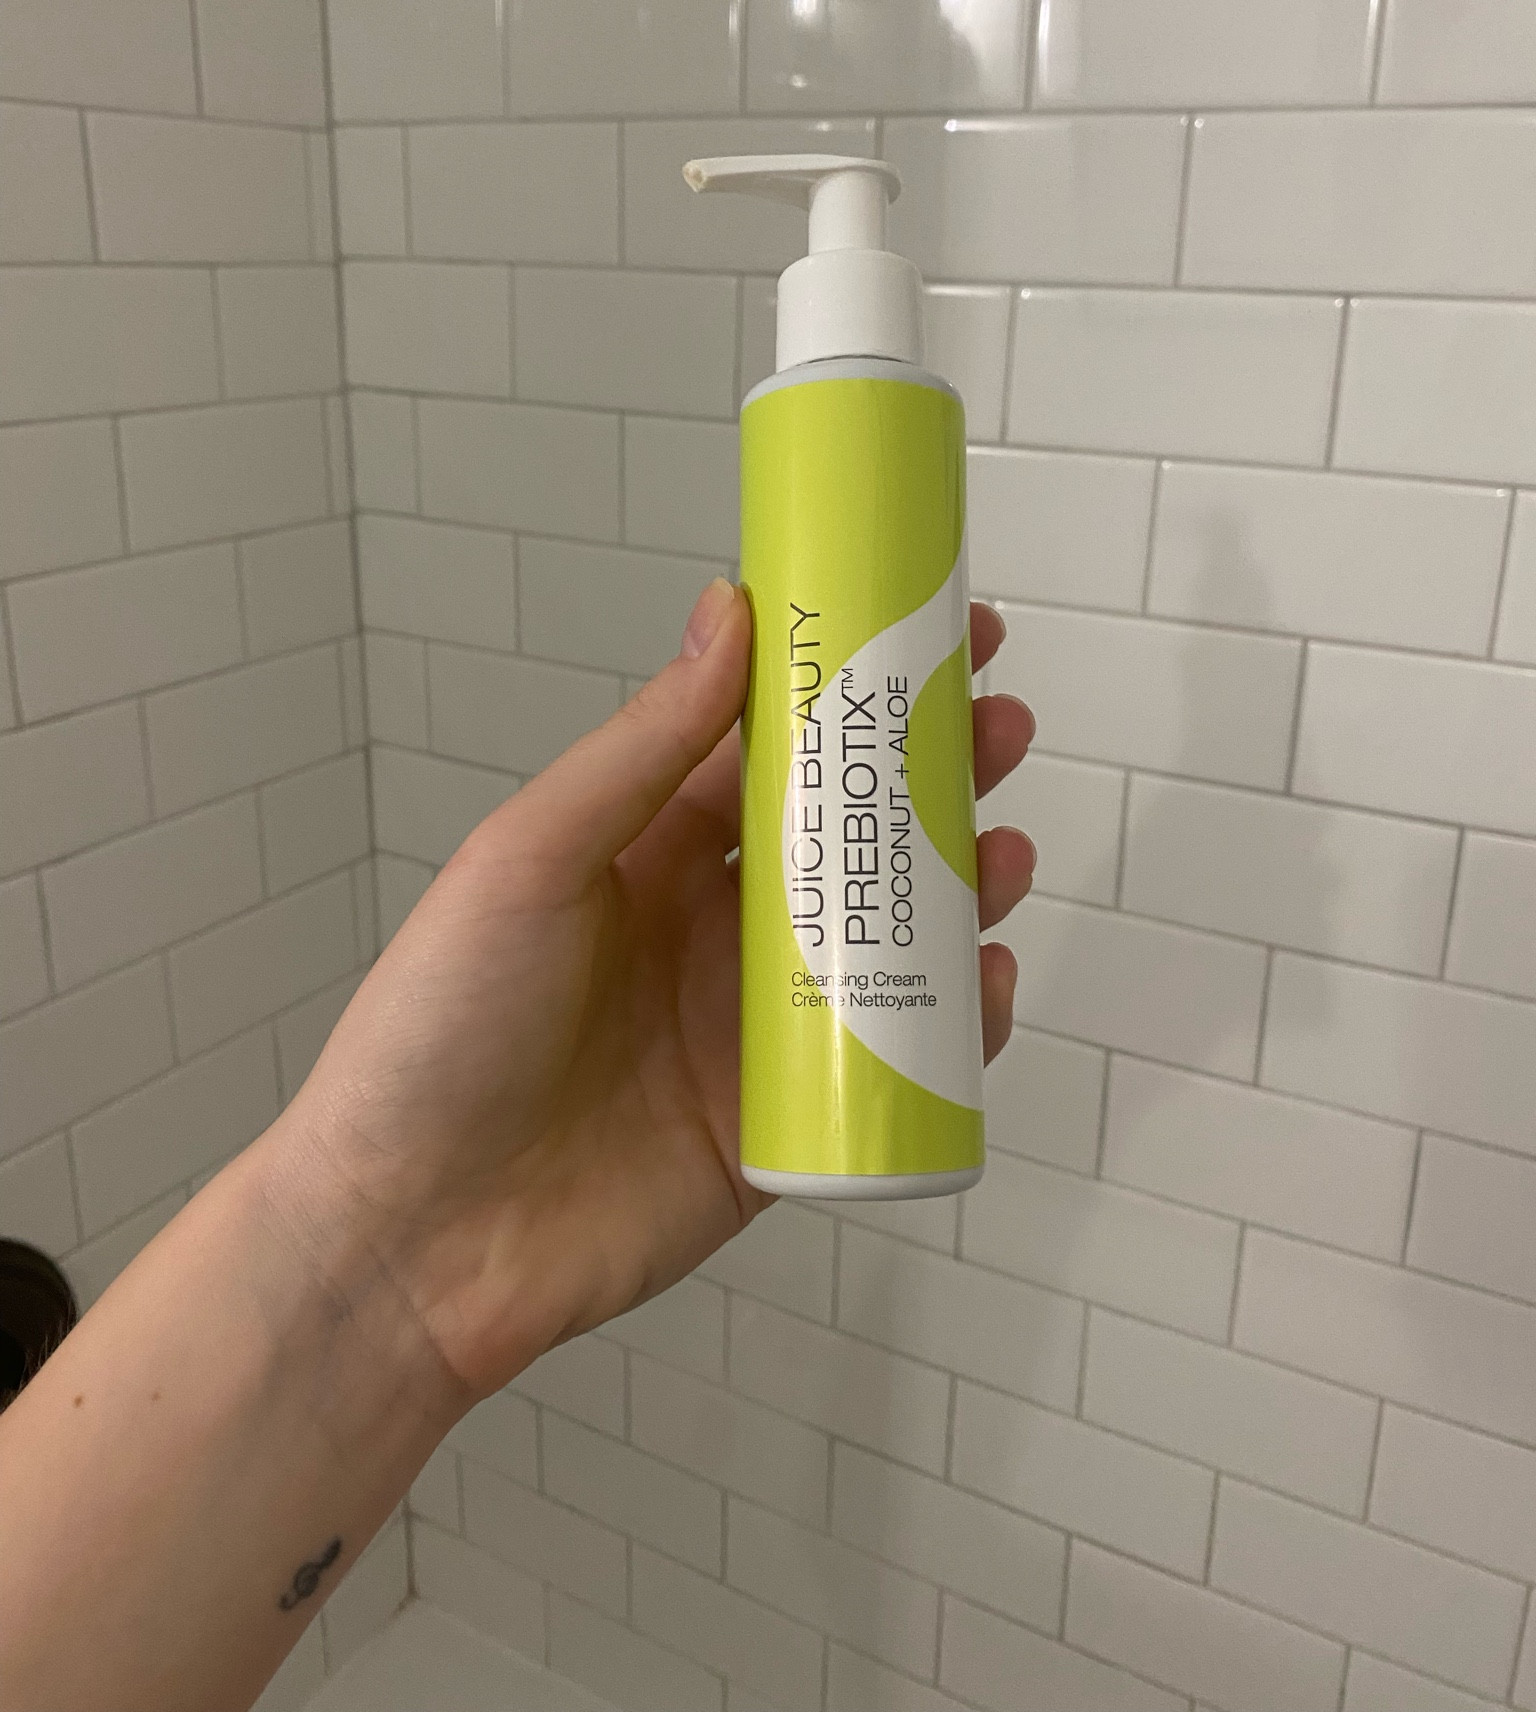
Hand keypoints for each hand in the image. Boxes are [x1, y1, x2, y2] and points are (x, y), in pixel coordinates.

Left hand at [272, 580, 1035, 1403]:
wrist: (416, 1237)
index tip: (937, 632)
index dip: (856, 689)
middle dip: (936, 779)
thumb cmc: (441, 1028)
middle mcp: (715, 928)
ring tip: (1008, 854)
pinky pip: (895, 1064)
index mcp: (651, 850)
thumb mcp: (530, 860)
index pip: (776, 747)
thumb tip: (727, 612)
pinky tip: (990, 987)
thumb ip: (641, 750)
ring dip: (963, 888)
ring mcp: (757, 1028)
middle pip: (853, 836)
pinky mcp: (787, 1127)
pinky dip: (958, 1025)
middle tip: (1003, 729)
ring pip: (891, 941)